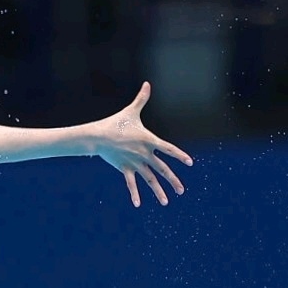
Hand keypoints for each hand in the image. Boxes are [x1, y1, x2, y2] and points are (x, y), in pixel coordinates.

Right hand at [90, 83, 192, 207]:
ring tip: (166, 202)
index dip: (180, 156)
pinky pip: (131, 183)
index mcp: (149, 140)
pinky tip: (138, 204)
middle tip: (181, 191)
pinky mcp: (124, 169)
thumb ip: (141, 99)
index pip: (169, 149)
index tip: (190, 163)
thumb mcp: (130, 112)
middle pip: (162, 169)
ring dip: (158, 191)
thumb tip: (147, 84)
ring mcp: (134, 163)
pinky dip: (134, 193)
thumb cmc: (115, 123)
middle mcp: (144, 154)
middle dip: (173, 181)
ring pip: (150, 179)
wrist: (97, 136)